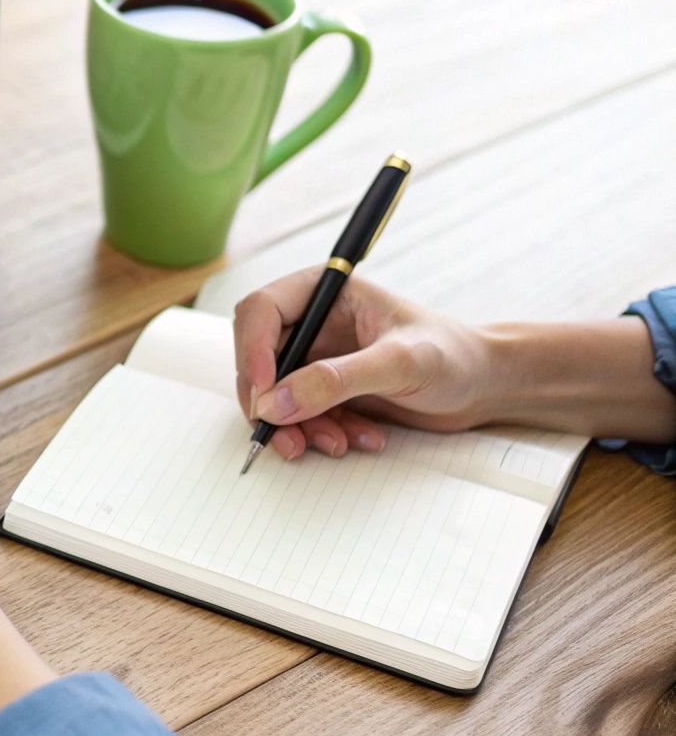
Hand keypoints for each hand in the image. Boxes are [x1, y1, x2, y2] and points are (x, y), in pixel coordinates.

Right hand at [233, 268, 496, 459]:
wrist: (484, 387)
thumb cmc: (454, 356)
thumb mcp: (399, 364)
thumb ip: (337, 380)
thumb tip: (277, 401)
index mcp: (325, 293)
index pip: (260, 311)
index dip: (252, 351)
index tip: (266, 393)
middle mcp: (313, 322)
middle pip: (257, 358)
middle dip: (270, 400)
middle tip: (283, 434)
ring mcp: (316, 358)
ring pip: (273, 394)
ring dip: (295, 425)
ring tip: (335, 443)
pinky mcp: (325, 391)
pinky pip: (298, 416)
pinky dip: (318, 434)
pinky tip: (357, 438)